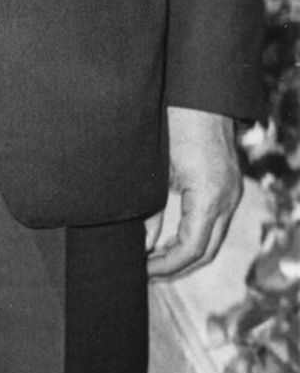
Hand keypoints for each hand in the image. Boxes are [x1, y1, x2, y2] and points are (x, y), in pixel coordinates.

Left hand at [145, 107, 242, 279]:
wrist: (201, 98)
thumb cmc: (175, 128)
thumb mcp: (157, 173)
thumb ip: (151, 212)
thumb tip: (142, 245)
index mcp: (208, 198)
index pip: (191, 249)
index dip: (166, 266)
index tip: (143, 271)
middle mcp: (226, 201)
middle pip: (206, 252)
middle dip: (176, 268)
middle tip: (146, 275)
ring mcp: (231, 195)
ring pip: (212, 240)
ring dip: (185, 255)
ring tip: (154, 263)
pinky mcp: (227, 188)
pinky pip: (213, 224)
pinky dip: (193, 237)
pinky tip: (170, 241)